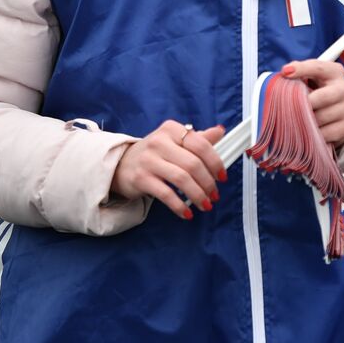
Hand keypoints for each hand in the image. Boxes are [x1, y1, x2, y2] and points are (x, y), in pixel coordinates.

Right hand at [110, 120, 225, 219]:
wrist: (121, 164)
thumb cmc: (154, 153)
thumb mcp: (174, 140)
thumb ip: (198, 138)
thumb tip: (220, 131)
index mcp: (171, 129)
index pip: (200, 144)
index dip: (215, 162)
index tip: (222, 176)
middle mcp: (159, 142)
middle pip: (193, 164)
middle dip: (208, 183)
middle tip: (214, 195)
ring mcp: (149, 160)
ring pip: (181, 179)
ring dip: (197, 195)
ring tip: (205, 204)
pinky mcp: (141, 179)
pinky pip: (166, 194)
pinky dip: (179, 206)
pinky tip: (187, 213)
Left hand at [280, 59, 343, 145]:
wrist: (332, 109)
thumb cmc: (315, 90)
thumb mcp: (308, 77)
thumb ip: (298, 72)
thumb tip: (286, 73)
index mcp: (334, 72)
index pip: (318, 67)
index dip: (301, 69)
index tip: (285, 72)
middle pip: (323, 97)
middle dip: (304, 104)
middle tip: (290, 108)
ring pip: (322, 117)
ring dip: (307, 120)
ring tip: (296, 119)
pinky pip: (326, 133)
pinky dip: (314, 133)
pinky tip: (307, 130)